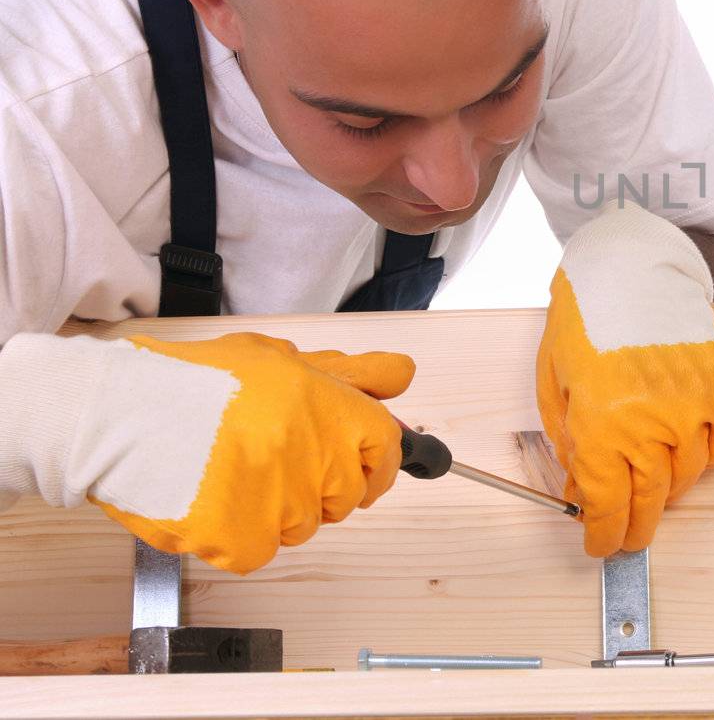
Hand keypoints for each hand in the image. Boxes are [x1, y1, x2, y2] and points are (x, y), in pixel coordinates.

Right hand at [0, 330, 414, 573]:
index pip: (386, 448)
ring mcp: (280, 501)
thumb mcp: (278, 358)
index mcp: (328, 407)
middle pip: (346, 496)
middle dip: (319, 485)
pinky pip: (258, 551)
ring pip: (301, 527)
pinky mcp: (242, 540)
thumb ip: (348, 373)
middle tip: (271, 461)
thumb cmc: (191, 383)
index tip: (357, 466)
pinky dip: (235, 536)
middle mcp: (313, 454)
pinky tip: (209, 500)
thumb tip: (401, 378)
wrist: (115, 414)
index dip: (374, 460)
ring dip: (274, 510)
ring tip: (228, 471)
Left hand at [536, 201, 713, 557]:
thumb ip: (572, 447)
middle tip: (630, 533)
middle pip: (652, 501)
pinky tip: (694, 443)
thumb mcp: (555, 388)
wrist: (629, 266)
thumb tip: (584, 492)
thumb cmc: (585, 321)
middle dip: (636, 525)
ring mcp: (696, 404)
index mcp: (604, 426)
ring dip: (670, 484)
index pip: (610, 507)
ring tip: (654, 472)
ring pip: (691, 475)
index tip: (603, 546)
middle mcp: (654, 422)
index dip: (605, 536)